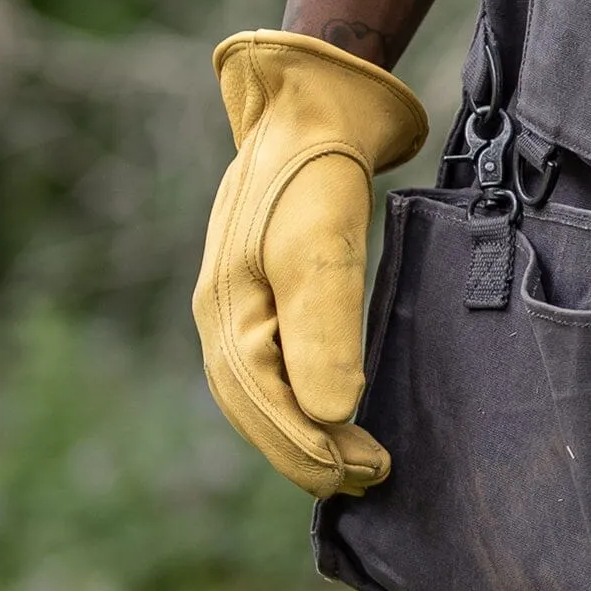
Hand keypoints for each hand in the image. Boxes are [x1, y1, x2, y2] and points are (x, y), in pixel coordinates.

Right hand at [193, 31, 427, 496]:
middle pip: (258, 412)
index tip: (364, 475)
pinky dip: (296, 405)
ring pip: (260, 397)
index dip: (314, 450)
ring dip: (304, 436)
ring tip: (354, 464)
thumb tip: (331, 414)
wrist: (308, 110)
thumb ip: (326, 332)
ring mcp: (233, 307)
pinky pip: (267, 371)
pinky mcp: (257, 294)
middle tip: (370, 480)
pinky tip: (327, 417)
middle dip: (310, 454)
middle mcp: (221, 318)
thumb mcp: (326, 251)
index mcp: (229, 314)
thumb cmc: (317, 177)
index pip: (268, 408)